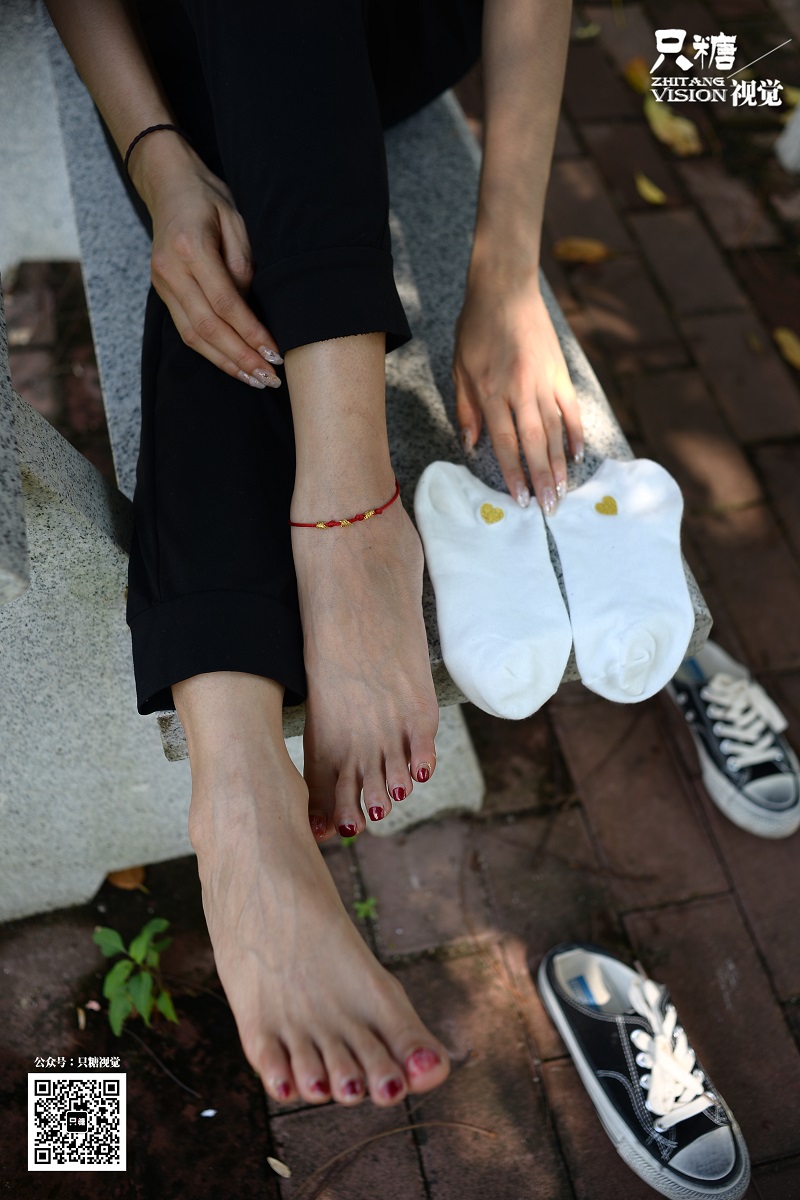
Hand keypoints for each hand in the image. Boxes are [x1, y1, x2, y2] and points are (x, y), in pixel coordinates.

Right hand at [131, 135, 282, 389]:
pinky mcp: (162, 294)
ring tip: (256, 380)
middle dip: (241, 357)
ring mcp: (162, 285)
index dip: (250, 333)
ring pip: (194, 337)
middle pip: (207, 328)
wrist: (168, 184)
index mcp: (190, 248)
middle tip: (270, 378)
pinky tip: (235, 365)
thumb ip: (244, 264)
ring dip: (227, 363)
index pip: (225, 303)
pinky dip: (213, 353)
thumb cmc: (209, 199)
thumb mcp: (236, 220)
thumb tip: (252, 307)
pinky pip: (187, 331)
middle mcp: (170, 271)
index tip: (275, 354)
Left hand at [452, 273, 583, 511]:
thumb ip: (466, 409)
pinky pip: (570, 408)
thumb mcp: (459, 368)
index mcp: (491, 390)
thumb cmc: (476, 329)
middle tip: (549, 508)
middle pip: (533, 443)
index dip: (513, 474)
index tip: (521, 499)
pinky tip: (577, 455)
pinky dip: (575, 432)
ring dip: (559, 464)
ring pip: (554, 430)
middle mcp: (519, 389)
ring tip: (563, 491)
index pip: (504, 442)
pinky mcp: (560, 371)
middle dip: (541, 478)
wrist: (505, 288)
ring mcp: (544, 380)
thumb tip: (471, 446)